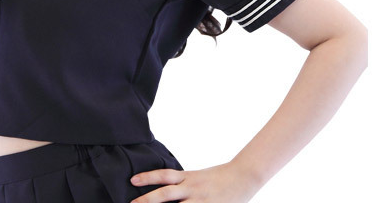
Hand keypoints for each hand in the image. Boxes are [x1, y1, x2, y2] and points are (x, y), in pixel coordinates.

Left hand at [129, 161, 260, 202]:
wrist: (243, 176)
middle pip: (166, 193)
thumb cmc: (218, 178)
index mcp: (188, 177)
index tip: (132, 180)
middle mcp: (192, 187)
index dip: (148, 177)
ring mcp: (201, 200)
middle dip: (147, 199)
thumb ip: (182, 183)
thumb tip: (165, 187)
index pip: (164, 175)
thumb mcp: (197, 177)